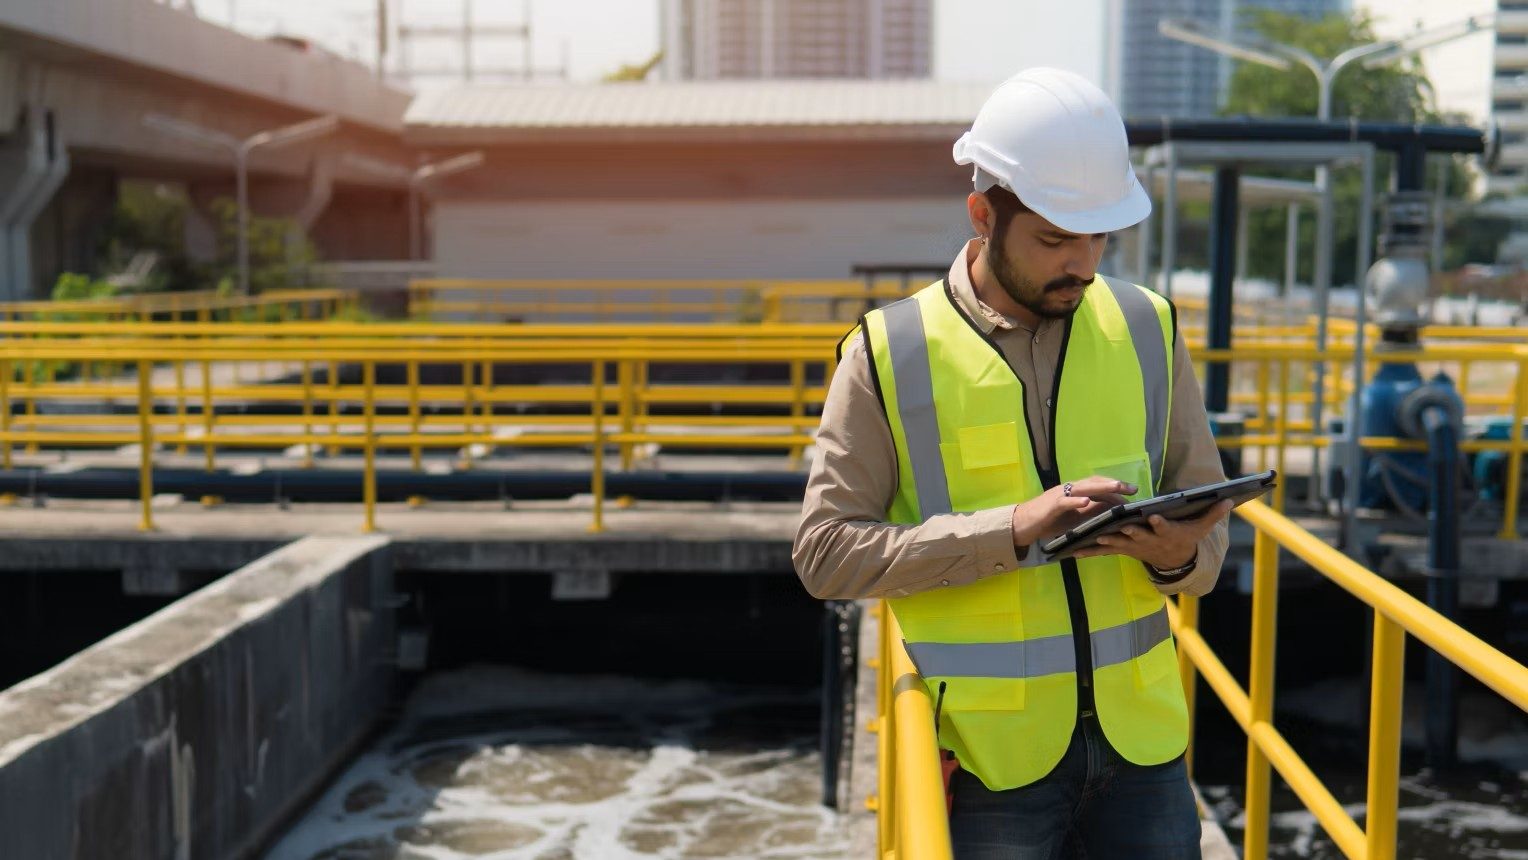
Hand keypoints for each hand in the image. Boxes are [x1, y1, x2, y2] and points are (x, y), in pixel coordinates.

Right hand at [1012, 476, 1134, 549]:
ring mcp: (1059, 496)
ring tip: (1117, 488)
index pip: (1097, 485)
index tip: (1132, 492)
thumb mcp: (1072, 518)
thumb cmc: (1047, 521)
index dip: (1114, 487)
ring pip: (1083, 488)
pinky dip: (1076, 501)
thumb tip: (1109, 511)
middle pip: (1094, 482)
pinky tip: (1087, 502)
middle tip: (1132, 489)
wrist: (1022, 524)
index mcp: (1074, 492)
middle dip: (1114, 485)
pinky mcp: (1051, 506)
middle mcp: (1069, 490)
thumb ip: (1088, 513)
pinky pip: (1065, 502)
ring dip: (1101, 487)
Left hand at [1071, 500, 1232, 569]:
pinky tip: (1073, 550)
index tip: (1154, 517)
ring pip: (1116, 543)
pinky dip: (1089, 550)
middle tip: (1117, 527)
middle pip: (1136, 535)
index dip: (1159, 523)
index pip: (1163, 526)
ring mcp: (1134, 546)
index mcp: (1166, 532)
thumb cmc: (1187, 538)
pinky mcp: (1122, 549)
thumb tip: (1230, 500)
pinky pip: (1104, 550)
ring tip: (1089, 538)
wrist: (1174, 561)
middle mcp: (1148, 540)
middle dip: (1127, 531)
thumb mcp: (1201, 528)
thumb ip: (1213, 514)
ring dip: (1103, 541)